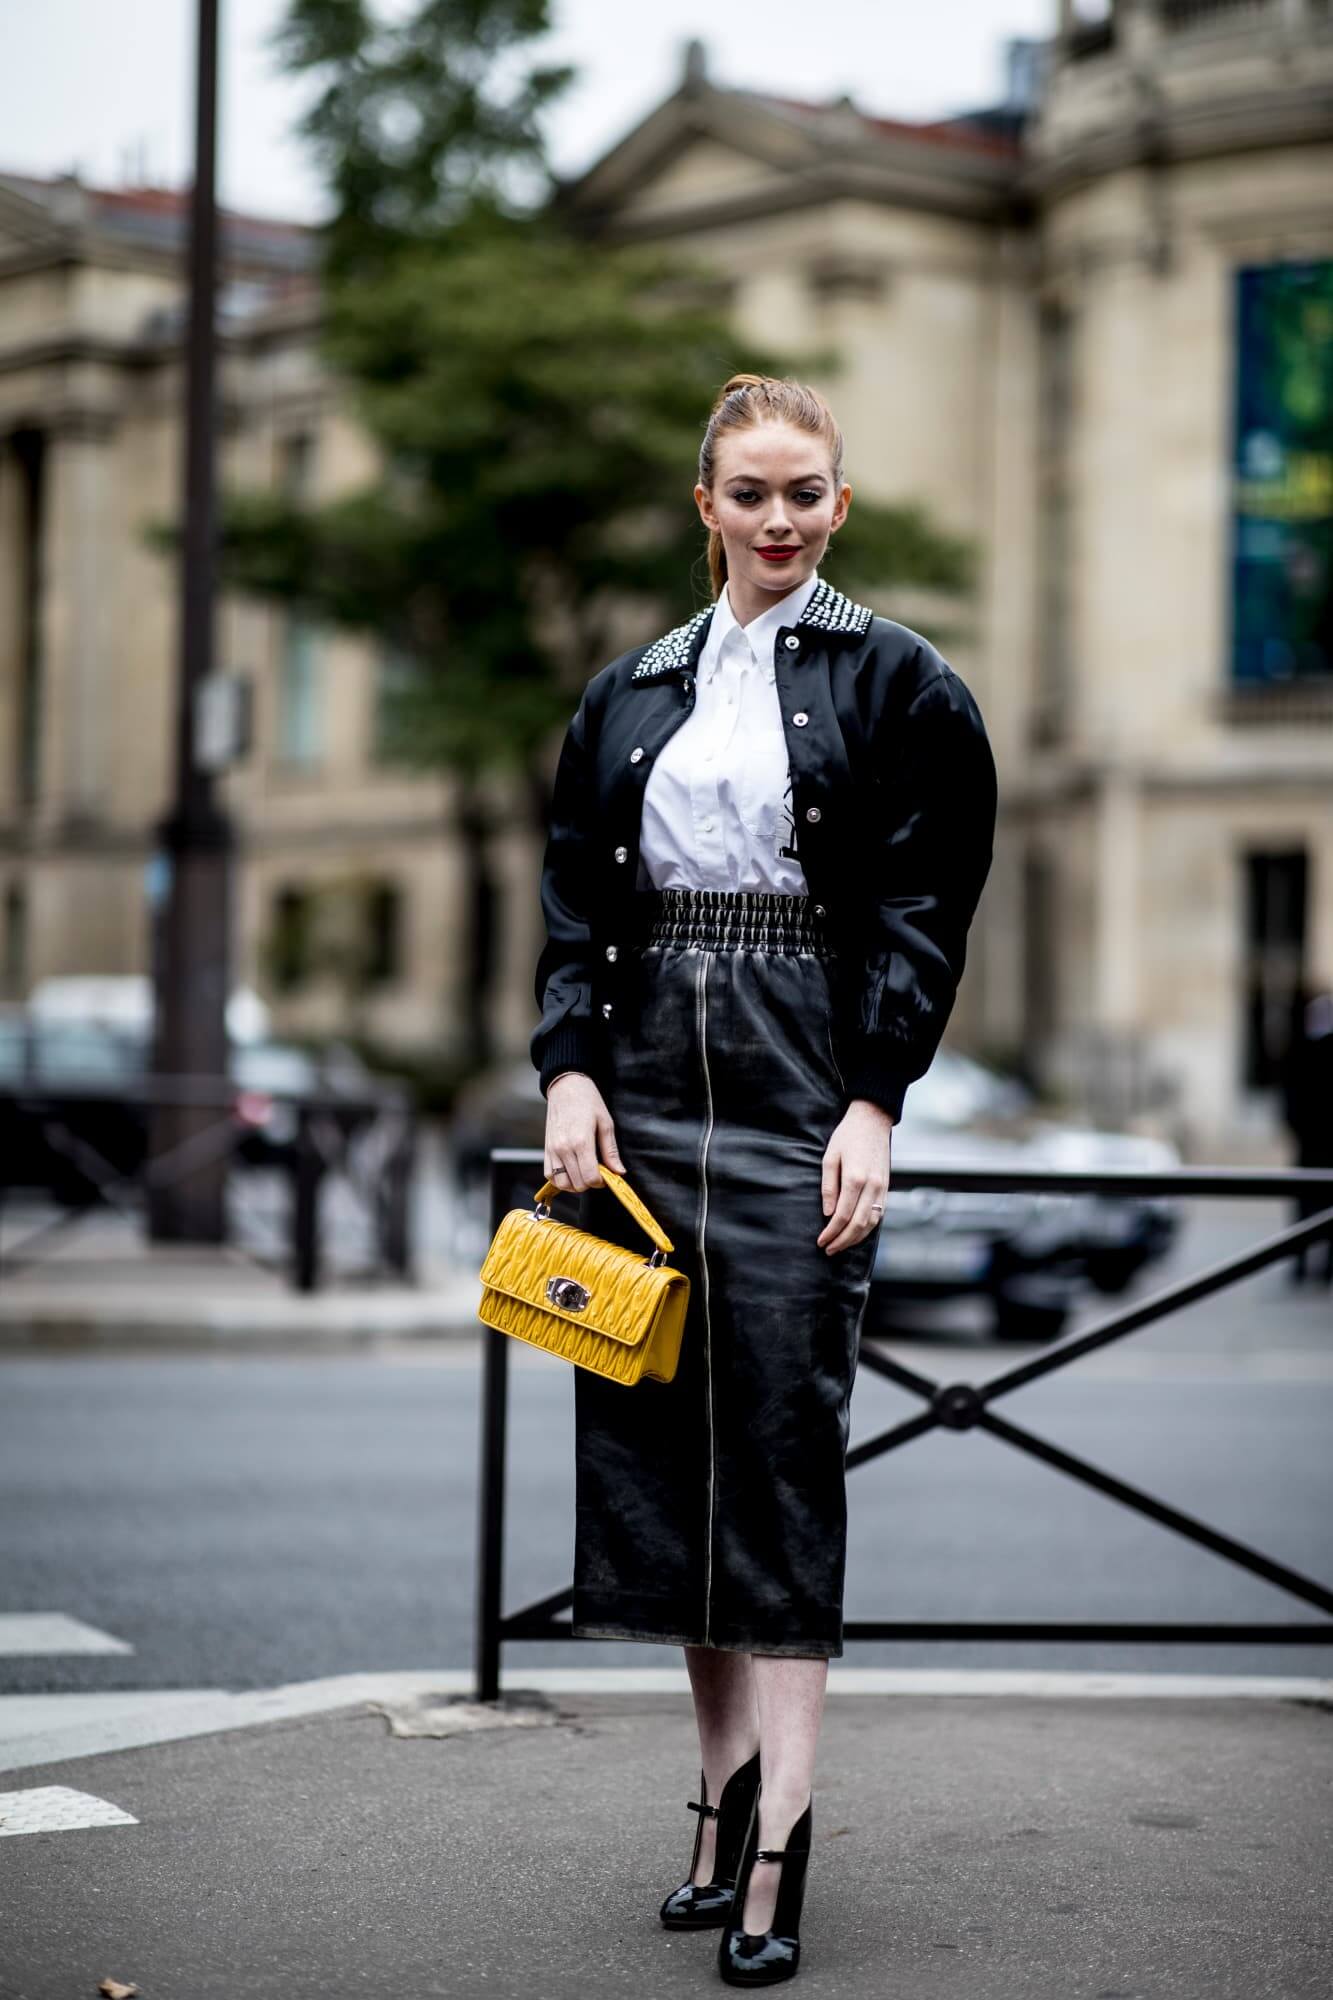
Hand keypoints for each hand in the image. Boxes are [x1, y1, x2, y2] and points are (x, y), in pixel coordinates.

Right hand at [543, 1072, 624, 1192]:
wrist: (566, 1087)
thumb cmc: (588, 1101)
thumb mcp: (606, 1123)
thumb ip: (611, 1151)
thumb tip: (619, 1172)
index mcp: (581, 1142)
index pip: (590, 1178)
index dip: (601, 1182)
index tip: (606, 1174)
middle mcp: (564, 1149)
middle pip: (578, 1184)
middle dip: (590, 1182)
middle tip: (597, 1170)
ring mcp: (552, 1150)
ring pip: (562, 1184)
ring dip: (575, 1183)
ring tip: (584, 1172)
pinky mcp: (546, 1150)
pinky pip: (550, 1176)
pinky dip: (561, 1179)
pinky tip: (571, 1171)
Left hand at [818, 1099, 892, 1253]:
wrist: (872, 1120)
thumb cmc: (847, 1136)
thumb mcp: (830, 1157)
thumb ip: (829, 1186)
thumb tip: (828, 1213)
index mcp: (855, 1178)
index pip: (843, 1215)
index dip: (831, 1232)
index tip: (821, 1241)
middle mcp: (872, 1185)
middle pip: (858, 1224)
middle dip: (843, 1241)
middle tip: (828, 1250)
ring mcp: (882, 1187)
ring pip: (871, 1222)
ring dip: (856, 1238)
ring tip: (840, 1246)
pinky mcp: (886, 1187)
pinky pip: (879, 1214)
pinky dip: (868, 1228)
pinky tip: (857, 1234)